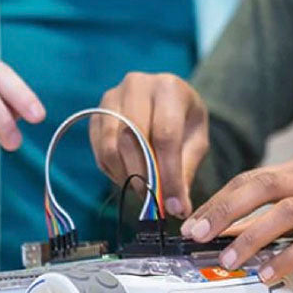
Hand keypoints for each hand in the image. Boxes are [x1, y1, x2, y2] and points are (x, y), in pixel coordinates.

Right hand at [90, 72, 207, 218]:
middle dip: (144, 177)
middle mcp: (136, 85)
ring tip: (143, 191)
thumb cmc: (184, 119)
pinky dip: (113, 171)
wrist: (165, 98)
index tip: (173, 204)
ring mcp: (111, 97)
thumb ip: (186, 171)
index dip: (168, 173)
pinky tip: (129, 177)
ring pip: (111, 146)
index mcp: (168, 87)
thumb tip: (176, 208)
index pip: (165, 134)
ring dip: (126, 177)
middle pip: (133, 138)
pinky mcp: (96, 112)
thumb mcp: (196, 141)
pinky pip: (99, 150)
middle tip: (154, 203)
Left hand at [180, 156, 292, 280]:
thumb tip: (228, 233)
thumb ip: (275, 212)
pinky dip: (287, 257)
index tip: (193, 223)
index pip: (251, 178)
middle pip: (261, 186)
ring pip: (285, 212)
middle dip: (225, 210)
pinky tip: (269, 274)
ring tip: (228, 260)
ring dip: (251, 236)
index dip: (219, 199)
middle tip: (198, 235)